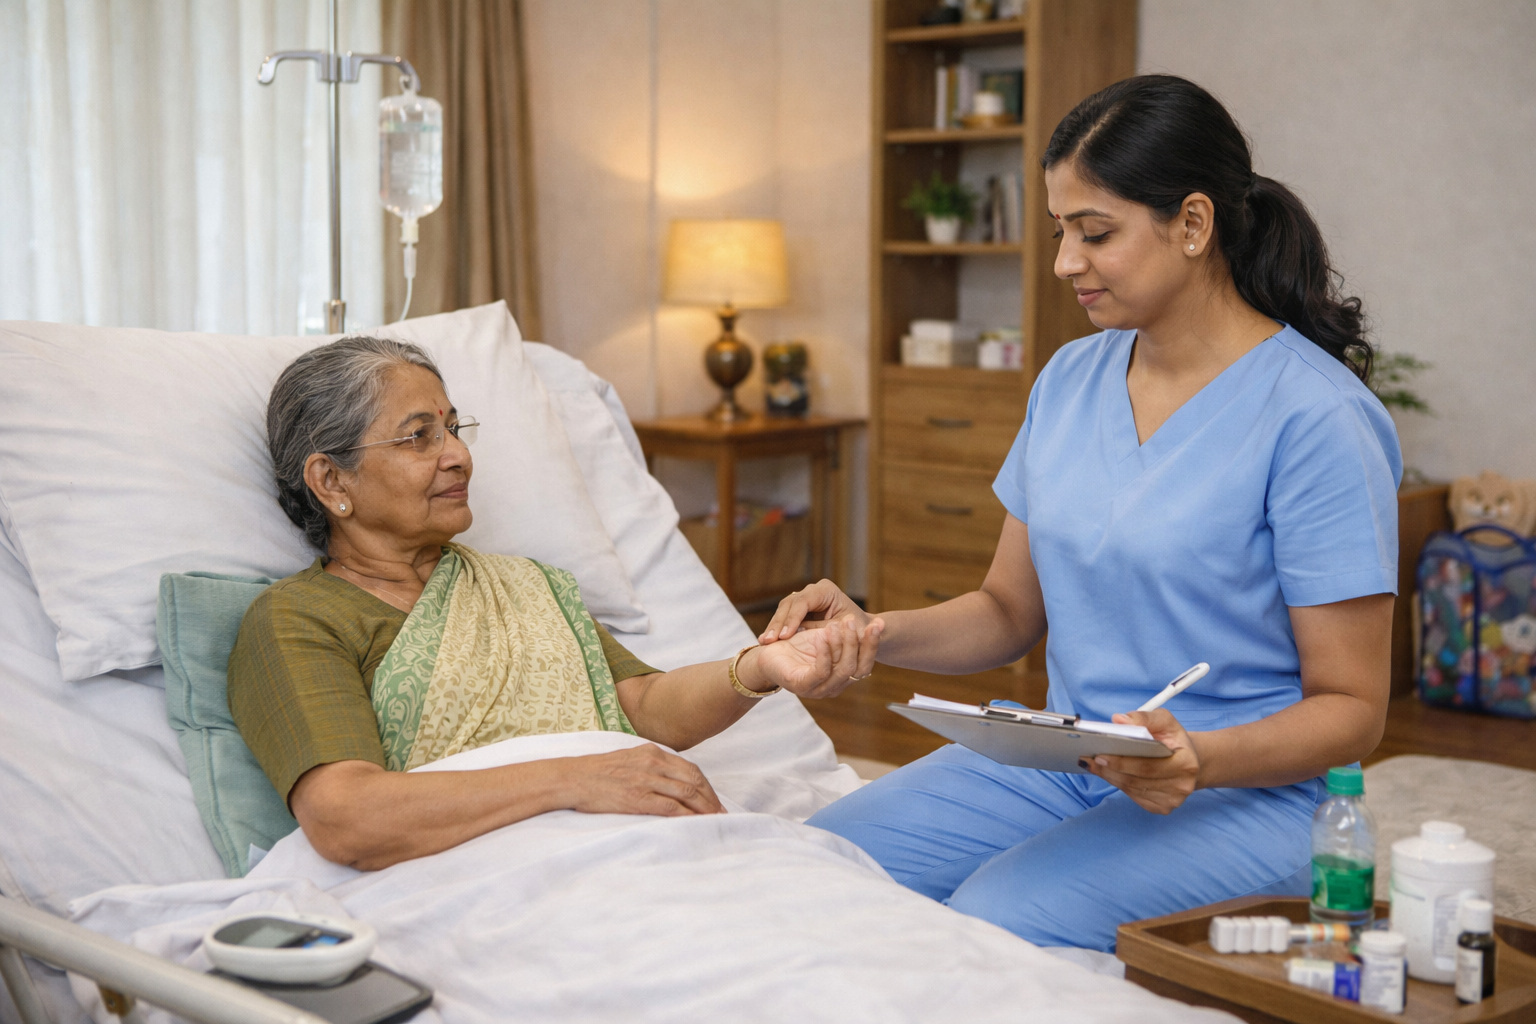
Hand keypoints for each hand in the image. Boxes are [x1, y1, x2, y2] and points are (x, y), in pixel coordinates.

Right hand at [566, 744, 722, 816]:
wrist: (574, 777)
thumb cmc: (598, 771)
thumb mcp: (629, 758)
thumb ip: (651, 765)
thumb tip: (671, 778)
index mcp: (653, 752)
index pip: (690, 768)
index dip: (706, 785)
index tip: (714, 798)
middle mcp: (654, 764)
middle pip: (694, 781)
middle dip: (711, 798)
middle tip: (721, 812)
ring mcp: (647, 780)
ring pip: (687, 793)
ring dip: (705, 808)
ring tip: (714, 820)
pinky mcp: (638, 798)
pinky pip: (671, 807)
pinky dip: (688, 816)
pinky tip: (696, 823)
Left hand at [745, 617, 884, 698]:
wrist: (766, 653)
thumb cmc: (795, 644)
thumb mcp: (823, 636)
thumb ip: (841, 635)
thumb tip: (863, 624)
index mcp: (841, 676)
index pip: (865, 664)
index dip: (873, 643)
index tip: (878, 623)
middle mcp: (833, 686)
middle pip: (858, 668)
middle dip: (861, 642)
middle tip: (857, 621)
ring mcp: (819, 689)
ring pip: (843, 670)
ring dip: (844, 644)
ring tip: (841, 625)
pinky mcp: (803, 686)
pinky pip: (821, 671)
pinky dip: (825, 652)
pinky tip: (824, 636)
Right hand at [760, 579, 870, 643]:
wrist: (863, 631)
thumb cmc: (857, 632)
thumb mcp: (841, 633)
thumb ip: (820, 630)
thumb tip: (799, 631)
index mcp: (826, 590)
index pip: (803, 602)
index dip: (792, 619)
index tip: (783, 637)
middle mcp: (815, 590)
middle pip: (790, 604)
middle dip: (778, 623)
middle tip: (767, 640)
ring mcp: (806, 598)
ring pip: (785, 609)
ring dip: (774, 626)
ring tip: (764, 642)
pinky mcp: (801, 608)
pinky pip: (786, 616)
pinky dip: (778, 628)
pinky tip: (767, 641)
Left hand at [1079, 709, 1200, 814]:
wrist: (1189, 759)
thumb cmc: (1173, 739)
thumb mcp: (1164, 720)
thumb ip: (1143, 718)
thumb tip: (1118, 720)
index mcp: (1186, 764)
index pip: (1147, 765)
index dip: (1121, 761)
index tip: (1100, 754)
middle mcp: (1181, 786)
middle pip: (1136, 780)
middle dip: (1109, 769)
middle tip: (1088, 759)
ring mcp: (1172, 800)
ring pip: (1131, 789)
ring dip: (1109, 777)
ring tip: (1092, 764)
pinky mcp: (1161, 807)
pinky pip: (1133, 796)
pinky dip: (1117, 783)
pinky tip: (1107, 773)